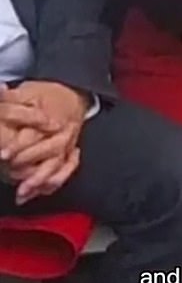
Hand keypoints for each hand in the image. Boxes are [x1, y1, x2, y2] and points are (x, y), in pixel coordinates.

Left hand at [0, 82, 87, 203]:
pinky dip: (51, 183)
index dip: (17, 145)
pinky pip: (64, 172)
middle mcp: (62, 134)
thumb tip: (0, 89)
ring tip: (22, 193)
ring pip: (58, 166)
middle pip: (49, 151)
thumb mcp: (27, 91)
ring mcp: (68, 146)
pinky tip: (37, 192)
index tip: (3, 154)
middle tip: (10, 172)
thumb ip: (10, 96)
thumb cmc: (48, 95)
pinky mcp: (70, 155)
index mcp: (51, 117)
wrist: (74, 97)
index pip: (33, 133)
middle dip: (29, 164)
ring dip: (40, 179)